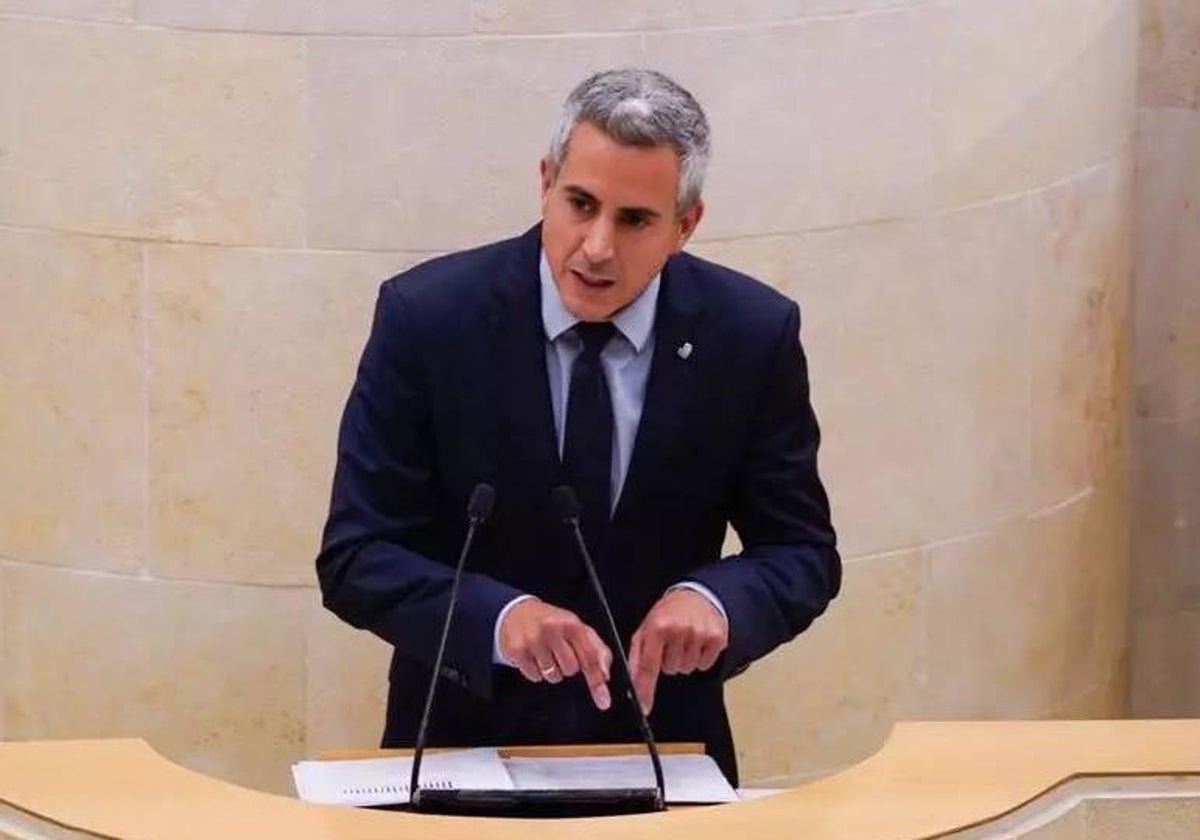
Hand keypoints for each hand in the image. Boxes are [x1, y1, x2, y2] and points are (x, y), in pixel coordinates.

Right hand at [498, 598, 612, 709]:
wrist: (517, 612)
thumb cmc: (552, 622)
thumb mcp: (578, 629)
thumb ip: (597, 650)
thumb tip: (605, 674)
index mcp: (572, 624)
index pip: (589, 657)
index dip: (597, 680)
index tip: (603, 700)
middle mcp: (552, 629)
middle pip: (571, 669)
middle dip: (568, 666)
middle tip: (560, 652)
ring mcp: (533, 640)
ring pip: (553, 676)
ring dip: (552, 670)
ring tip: (546, 652)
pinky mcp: (517, 650)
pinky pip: (535, 676)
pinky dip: (536, 671)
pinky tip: (533, 655)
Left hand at [628, 588, 727, 714]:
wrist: (697, 595)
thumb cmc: (668, 613)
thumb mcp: (646, 628)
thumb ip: (637, 656)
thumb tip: (633, 683)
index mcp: (658, 627)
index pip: (649, 666)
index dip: (646, 689)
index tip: (645, 708)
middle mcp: (680, 630)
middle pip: (670, 669)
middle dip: (668, 660)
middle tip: (671, 642)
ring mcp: (700, 634)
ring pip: (687, 668)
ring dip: (684, 659)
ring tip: (684, 640)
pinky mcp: (717, 638)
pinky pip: (704, 665)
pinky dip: (700, 658)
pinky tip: (697, 642)